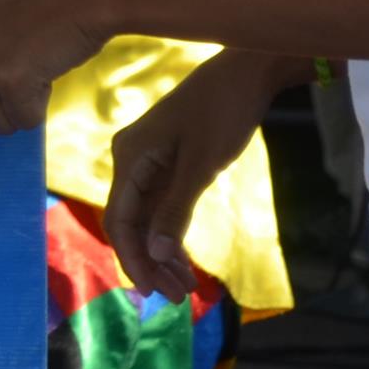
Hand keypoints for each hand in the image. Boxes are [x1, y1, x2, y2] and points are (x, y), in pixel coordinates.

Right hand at [103, 51, 295, 302]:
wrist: (248, 70)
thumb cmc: (225, 111)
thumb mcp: (202, 164)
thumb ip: (176, 209)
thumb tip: (156, 254)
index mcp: (129, 158)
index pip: (119, 221)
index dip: (133, 258)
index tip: (153, 291)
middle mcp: (130, 161)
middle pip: (130, 224)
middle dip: (150, 263)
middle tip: (177, 298)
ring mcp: (149, 162)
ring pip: (147, 219)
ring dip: (163, 253)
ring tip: (186, 287)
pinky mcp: (168, 162)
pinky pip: (161, 206)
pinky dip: (172, 233)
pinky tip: (186, 260)